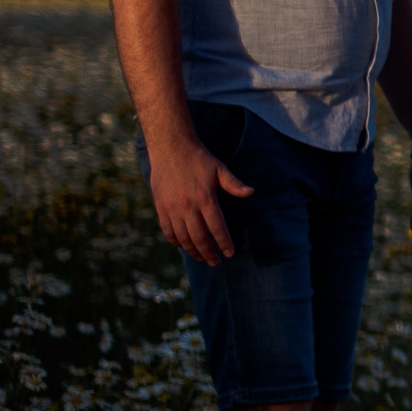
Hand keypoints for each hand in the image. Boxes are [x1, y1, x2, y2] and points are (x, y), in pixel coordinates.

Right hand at [147, 133, 250, 265]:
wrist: (170, 148)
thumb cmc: (198, 159)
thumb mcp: (220, 169)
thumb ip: (234, 184)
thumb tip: (251, 192)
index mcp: (205, 198)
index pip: (217, 228)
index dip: (224, 243)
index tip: (229, 254)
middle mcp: (187, 206)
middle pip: (199, 237)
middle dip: (208, 253)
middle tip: (215, 263)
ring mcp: (172, 207)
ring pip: (182, 237)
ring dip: (192, 250)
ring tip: (201, 258)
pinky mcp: (160, 207)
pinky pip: (167, 230)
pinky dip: (175, 241)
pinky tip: (183, 246)